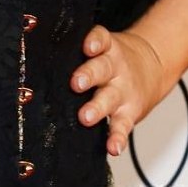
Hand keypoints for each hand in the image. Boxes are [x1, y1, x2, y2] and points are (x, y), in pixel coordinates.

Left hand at [70, 25, 166, 158]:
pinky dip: (117, 137)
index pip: (101, 40)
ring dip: (97, 108)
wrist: (155, 66)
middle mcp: (115, 69)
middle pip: (102, 69)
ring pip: (110, 99)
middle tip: (76, 84)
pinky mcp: (130, 113)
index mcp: (107, 49)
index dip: (94, 42)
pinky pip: (123, 126)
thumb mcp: (103, 48)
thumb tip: (33, 53)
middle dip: (88, 76)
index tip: (87, 47)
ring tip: (85, 117)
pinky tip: (113, 147)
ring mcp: (123, 92)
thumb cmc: (115, 60)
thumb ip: (77, 52)